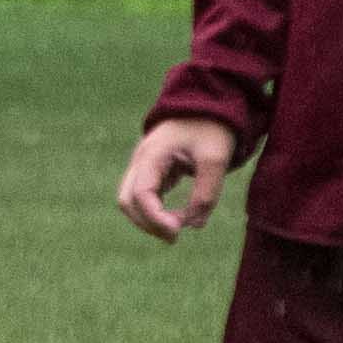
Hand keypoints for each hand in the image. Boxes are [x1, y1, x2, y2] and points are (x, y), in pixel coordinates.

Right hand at [116, 116, 240, 241]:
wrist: (208, 105)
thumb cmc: (211, 129)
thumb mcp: (215, 160)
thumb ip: (206, 193)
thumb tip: (194, 225)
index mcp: (151, 156)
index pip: (140, 195)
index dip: (155, 219)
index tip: (178, 232)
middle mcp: (141, 161)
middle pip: (126, 201)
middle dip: (147, 223)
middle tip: (175, 236)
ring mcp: (144, 166)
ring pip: (131, 201)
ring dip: (150, 219)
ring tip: (178, 229)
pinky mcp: (152, 170)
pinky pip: (145, 196)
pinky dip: (156, 211)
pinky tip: (178, 217)